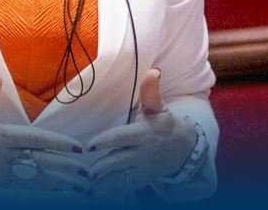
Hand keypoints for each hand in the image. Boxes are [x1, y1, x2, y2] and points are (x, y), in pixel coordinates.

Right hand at [0, 71, 89, 192]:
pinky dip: (42, 188)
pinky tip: (57, 190)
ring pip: (34, 179)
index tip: (78, 148)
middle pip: (40, 164)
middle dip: (66, 169)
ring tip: (81, 187)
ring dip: (59, 183)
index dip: (58, 145)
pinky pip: (22, 187)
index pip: (35, 141)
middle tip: (89, 173)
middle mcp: (0, 158)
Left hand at [85, 68, 198, 197]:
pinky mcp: (139, 180)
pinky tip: (91, 196)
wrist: (184, 150)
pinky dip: (108, 192)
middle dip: (101, 168)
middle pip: (118, 162)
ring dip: (102, 184)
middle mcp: (141, 154)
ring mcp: (140, 169)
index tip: (90, 146)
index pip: (122, 138)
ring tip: (83, 188)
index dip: (106, 142)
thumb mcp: (158, 108)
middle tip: (84, 173)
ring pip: (119, 179)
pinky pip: (122, 188)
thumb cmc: (164, 125)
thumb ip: (151, 91)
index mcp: (143, 134)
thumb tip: (153, 71)